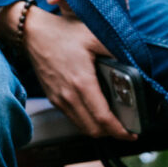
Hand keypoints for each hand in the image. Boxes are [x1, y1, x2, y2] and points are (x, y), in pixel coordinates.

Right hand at [2, 1, 134, 140]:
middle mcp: (69, 96)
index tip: (132, 134)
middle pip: (93, 130)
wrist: (33, 33)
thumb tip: (134, 64)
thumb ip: (116, 51)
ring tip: (114, 123)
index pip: (103, 118)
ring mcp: (59, 99)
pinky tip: (96, 112)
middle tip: (127, 129)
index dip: (120, 131)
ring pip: (82, 127)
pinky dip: (87, 121)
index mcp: (82, 82)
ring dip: (99, 129)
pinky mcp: (53, 98)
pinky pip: (73, 118)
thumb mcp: (94, 36)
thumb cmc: (63, 32)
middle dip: (112, 133)